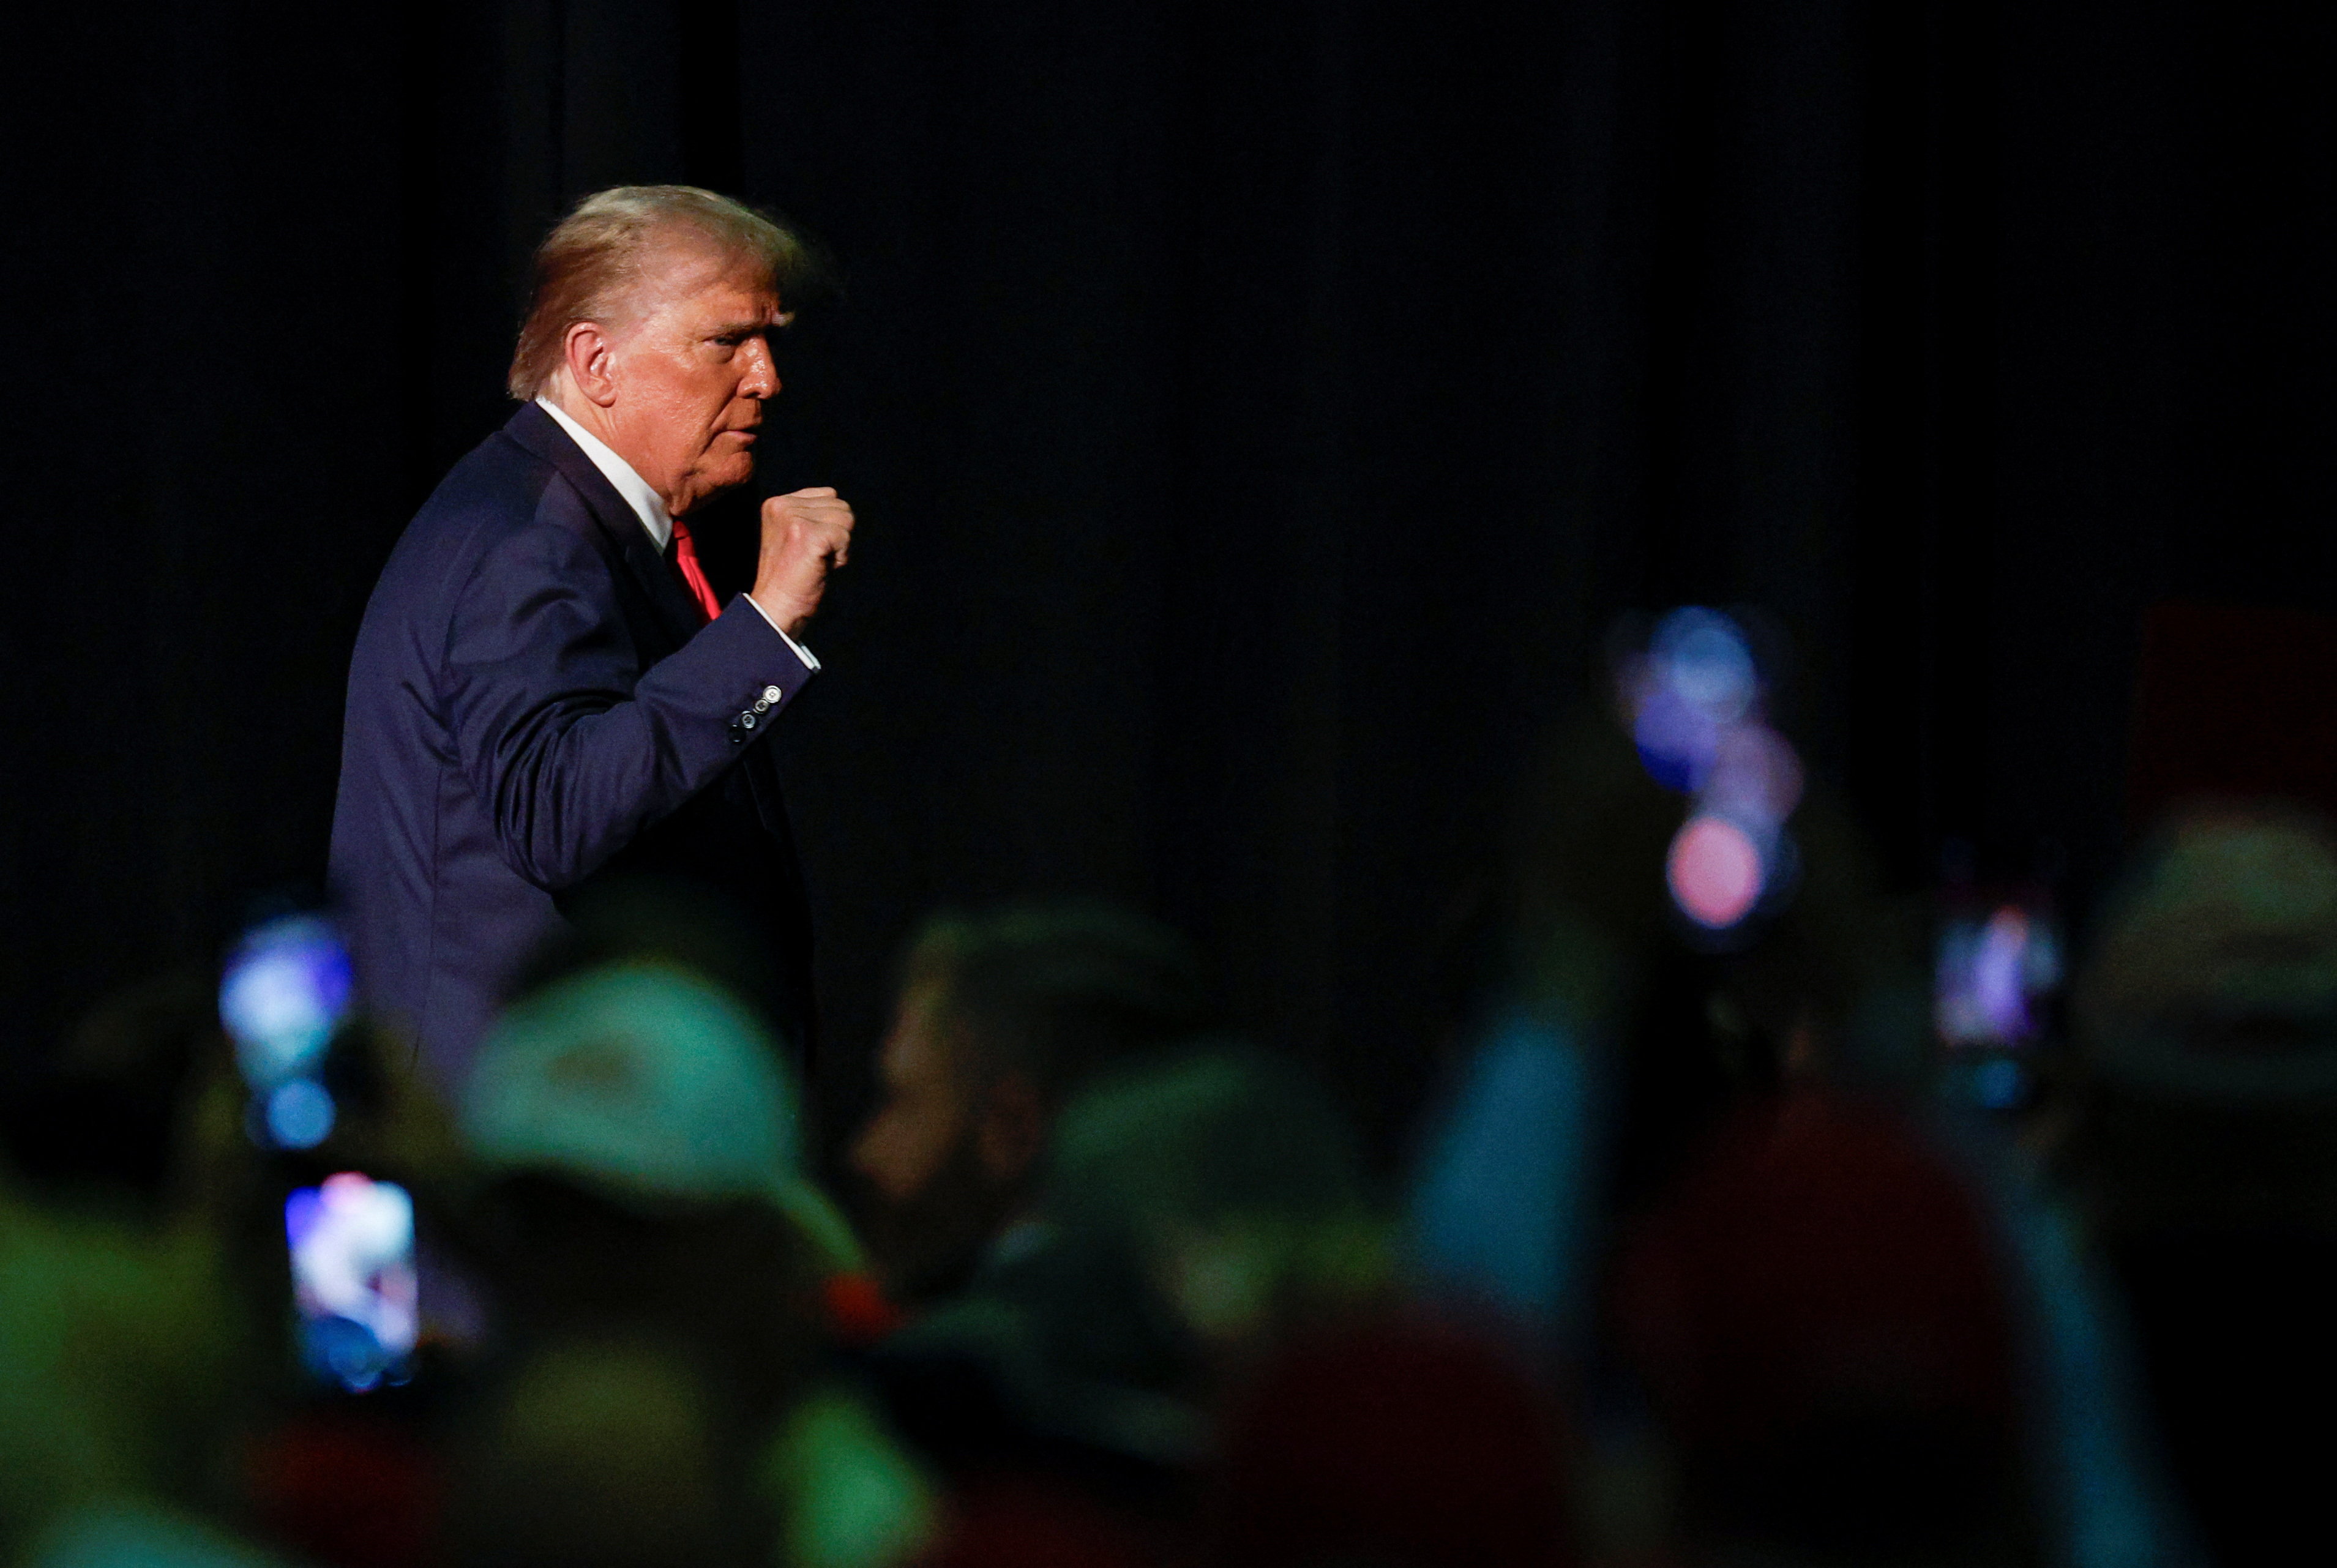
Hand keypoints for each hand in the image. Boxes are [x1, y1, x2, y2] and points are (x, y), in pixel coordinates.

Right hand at [750, 487, 854, 636]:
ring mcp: (794, 518)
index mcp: (777, 503)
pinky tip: (822, 569)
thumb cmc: (791, 578)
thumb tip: (844, 509)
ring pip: (846, 518)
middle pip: (841, 506)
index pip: (829, 495)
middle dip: (837, 535)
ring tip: (816, 562)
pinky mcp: (808, 535)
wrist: (776, 608)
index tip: (810, 548)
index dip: (830, 525)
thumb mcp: (796, 537)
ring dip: (840, 546)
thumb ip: (813, 516)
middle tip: (814, 558)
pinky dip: (841, 557)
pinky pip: (846, 537)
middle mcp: (783, 506)